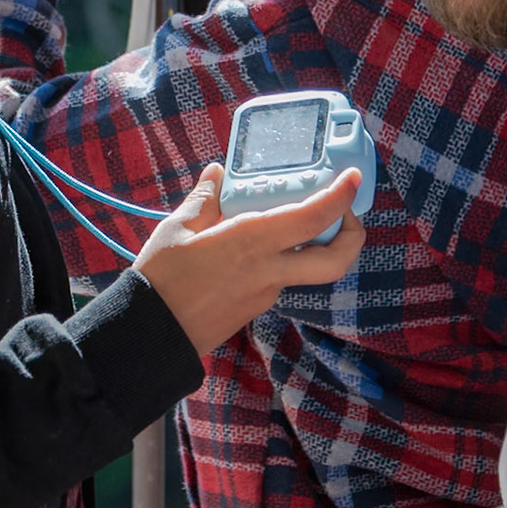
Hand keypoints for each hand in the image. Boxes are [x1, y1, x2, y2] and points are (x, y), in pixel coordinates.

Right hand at [133, 163, 364, 355]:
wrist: (153, 334)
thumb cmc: (162, 278)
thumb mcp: (177, 229)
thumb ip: (204, 199)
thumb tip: (217, 173)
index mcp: (252, 243)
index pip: (312, 218)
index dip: (340, 196)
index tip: (353, 178)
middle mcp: (269, 270)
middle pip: (334, 261)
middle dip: (352, 236)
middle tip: (345, 211)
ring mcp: (266, 293)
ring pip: (308, 268)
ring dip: (315, 244)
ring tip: (294, 218)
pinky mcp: (256, 306)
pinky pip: (281, 277)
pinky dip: (283, 257)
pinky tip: (258, 243)